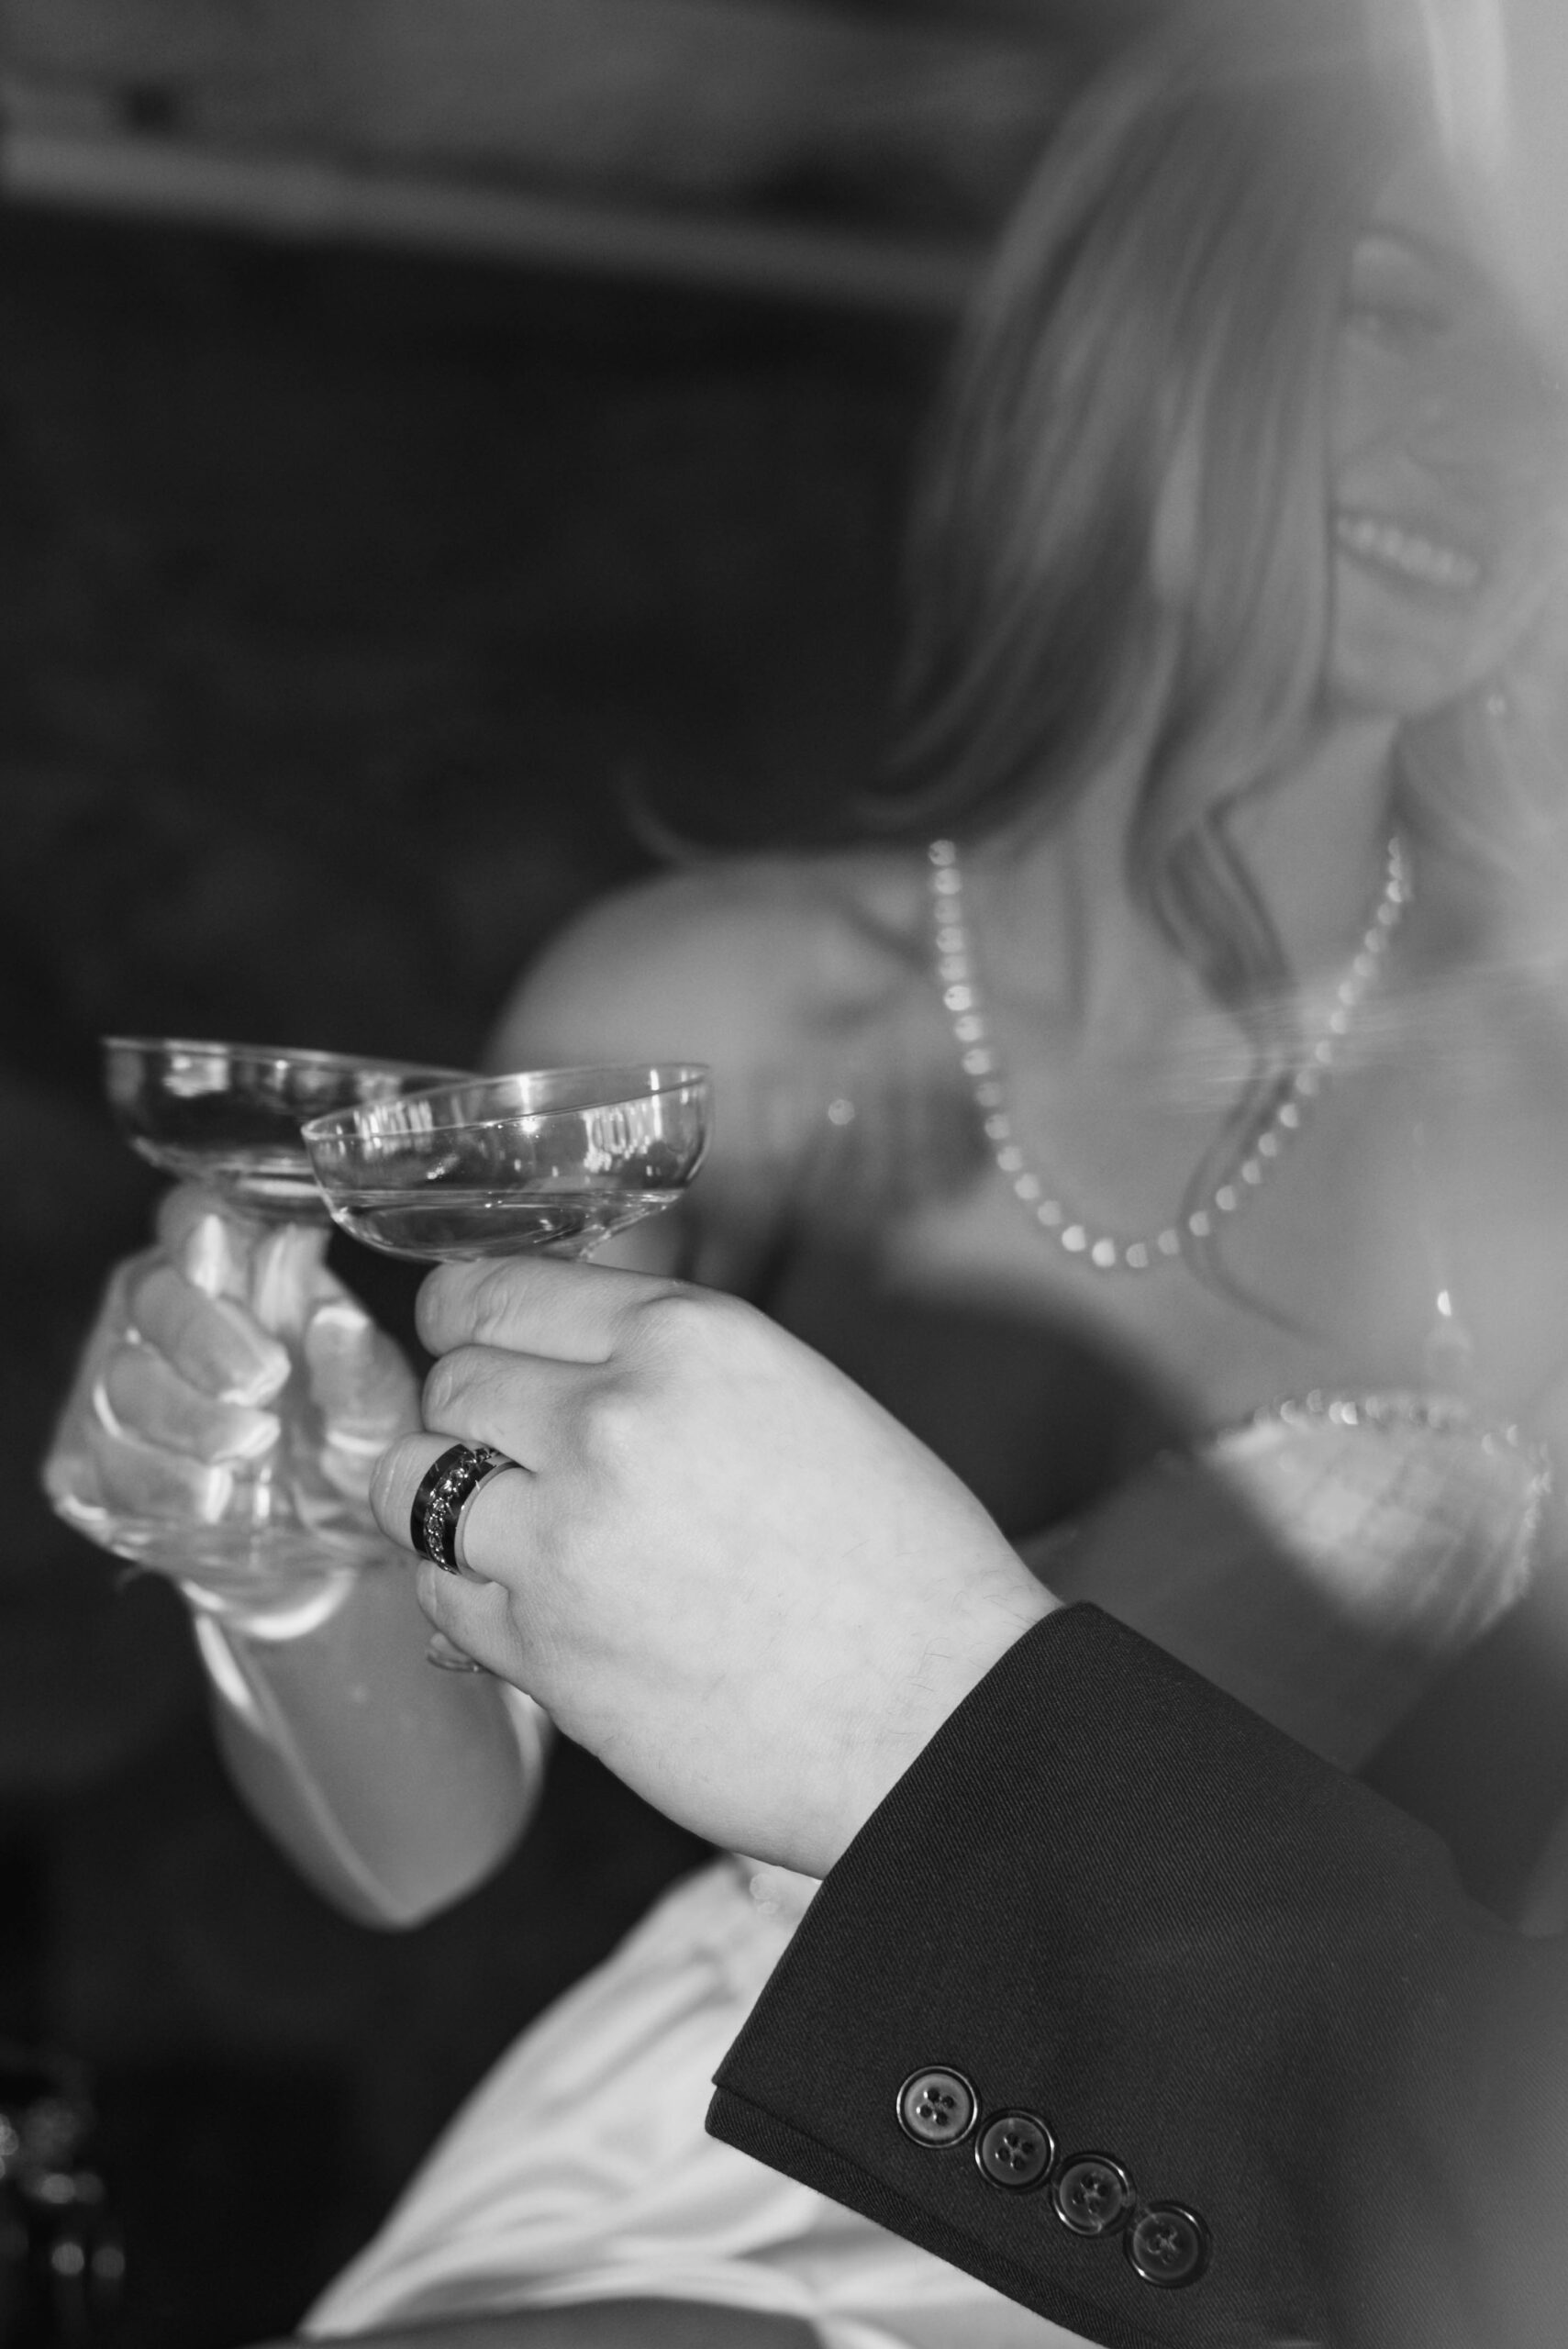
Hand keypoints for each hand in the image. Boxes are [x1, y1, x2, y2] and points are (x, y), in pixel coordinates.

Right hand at [43, 1184, 417, 1547]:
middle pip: (152, 1296)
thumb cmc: (344, 1452)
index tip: (220, 1257)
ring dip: (186, 1416)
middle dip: (202, 1336)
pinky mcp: (91, 1466)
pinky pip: (103, 1463)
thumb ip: (360, 1368)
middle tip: (262, 1380)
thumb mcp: (376, 1415)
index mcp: (235, 1277)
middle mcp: (163, 1319)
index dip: (196, 1230)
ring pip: (122, 1381)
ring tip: (251, 1446)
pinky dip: (158, 1481)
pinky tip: (209, 1497)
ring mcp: (118, 1391)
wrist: (317, 1554)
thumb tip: (338, 1319)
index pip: (194, 1219)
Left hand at [370, 1257, 1053, 1875]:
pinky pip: (439, 1593)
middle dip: (466, 1411)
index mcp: (685, 1337)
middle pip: (450, 1381)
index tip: (459, 1335)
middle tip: (506, 1448)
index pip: (497, 1289)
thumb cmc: (902, 1562)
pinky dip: (465, 1591)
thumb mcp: (794, 1396)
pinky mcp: (540, 1649)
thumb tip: (560, 1365)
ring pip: (413, 1484)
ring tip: (505, 1526)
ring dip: (445, 1500)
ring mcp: (560, 1536)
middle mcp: (608, 1419)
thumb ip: (666, 1368)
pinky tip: (527, 1598)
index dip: (464, 1316)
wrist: (939, 1714)